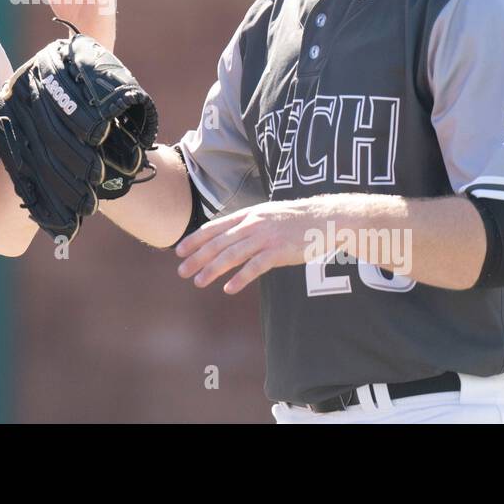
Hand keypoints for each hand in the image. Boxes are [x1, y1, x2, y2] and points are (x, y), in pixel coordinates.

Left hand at [175, 201, 311, 294]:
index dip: (195, 240)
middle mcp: (252, 224)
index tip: (179, 251)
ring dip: (212, 269)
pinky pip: (255, 266)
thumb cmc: (295, 220)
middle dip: (197, 257)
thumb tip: (228, 238)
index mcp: (248, 215)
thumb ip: (247, 225)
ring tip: (198, 282)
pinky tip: (228, 289)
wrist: (325, 219)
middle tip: (181, 272)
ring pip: (232, 255)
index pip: (214, 227)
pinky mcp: (279, 251)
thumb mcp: (267, 215)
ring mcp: (265, 237)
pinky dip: (240, 278)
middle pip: (218, 242)